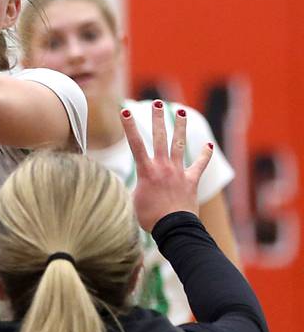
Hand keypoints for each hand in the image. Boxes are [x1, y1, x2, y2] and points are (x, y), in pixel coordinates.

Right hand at [121, 101, 212, 231]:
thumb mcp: (133, 201)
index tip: (124, 111)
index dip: (129, 127)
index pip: (135, 144)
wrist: (173, 228)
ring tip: (180, 112)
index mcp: (146, 171)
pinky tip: (208, 145)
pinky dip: (204, 155)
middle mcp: (163, 167)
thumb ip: (134, 187)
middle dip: (157, 118)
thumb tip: (129, 183)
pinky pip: (199, 165)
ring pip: (179, 144)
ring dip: (180, 127)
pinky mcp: (191, 181)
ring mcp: (179, 172)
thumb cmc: (149, 218)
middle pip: (160, 137)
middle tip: (156, 103)